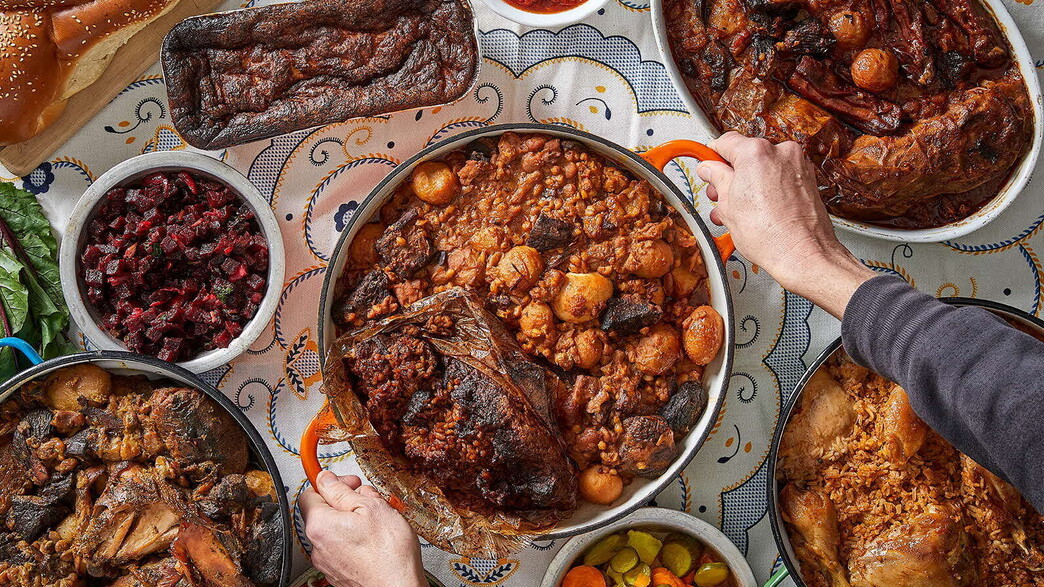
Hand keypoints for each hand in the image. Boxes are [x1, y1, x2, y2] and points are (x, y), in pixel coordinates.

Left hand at [300, 471, 426, 586]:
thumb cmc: (389, 554)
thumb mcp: (371, 507)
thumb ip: (342, 491)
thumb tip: (326, 479)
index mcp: (320, 525)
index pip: (310, 493)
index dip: (331, 483)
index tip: (345, 481)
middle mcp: (317, 546)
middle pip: (324, 512)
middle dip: (346, 501)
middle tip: (368, 499)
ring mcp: (327, 562)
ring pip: (335, 530)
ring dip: (352, 521)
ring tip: (376, 522)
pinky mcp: (338, 573)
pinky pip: (341, 548)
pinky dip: (354, 540)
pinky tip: (374, 540)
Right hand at [696, 131, 875, 317]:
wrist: (802, 254)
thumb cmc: (769, 235)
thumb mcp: (728, 205)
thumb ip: (716, 178)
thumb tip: (709, 169)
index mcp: (756, 152)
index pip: (726, 142)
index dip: (712, 156)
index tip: (707, 166)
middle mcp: (780, 151)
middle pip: (746, 154)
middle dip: (731, 174)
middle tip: (720, 195)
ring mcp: (797, 163)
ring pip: (763, 166)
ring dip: (748, 183)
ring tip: (739, 209)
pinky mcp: (807, 178)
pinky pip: (779, 176)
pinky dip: (767, 187)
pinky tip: (758, 209)